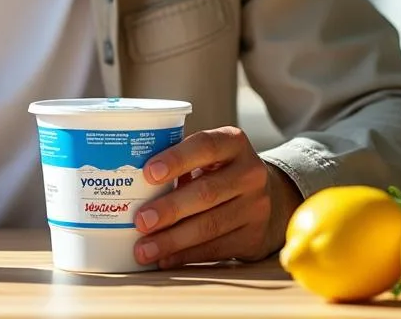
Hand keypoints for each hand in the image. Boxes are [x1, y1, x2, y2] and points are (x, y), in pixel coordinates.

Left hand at [132, 126, 302, 268]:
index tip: (148, 173)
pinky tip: (164, 259)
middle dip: (169, 209)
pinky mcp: (254, 237)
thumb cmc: (221, 172)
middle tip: (140, 221)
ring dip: (172, 240)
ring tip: (144, 249)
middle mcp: (250, 173)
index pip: (205, 146)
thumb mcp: (209, 157)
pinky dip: (186, 255)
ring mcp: (256, 207)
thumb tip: (128, 182)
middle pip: (206, 192)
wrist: (272, 198)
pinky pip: (215, 248)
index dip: (176, 159)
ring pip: (210, 226)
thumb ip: (179, 162)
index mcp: (233, 143)